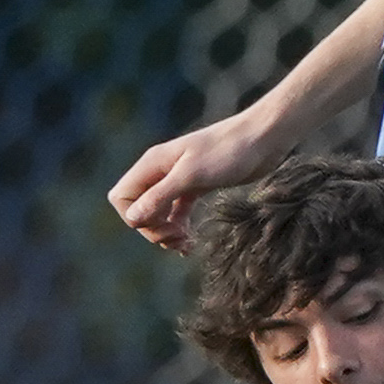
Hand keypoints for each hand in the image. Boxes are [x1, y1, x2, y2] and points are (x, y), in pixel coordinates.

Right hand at [108, 117, 287, 250]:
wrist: (262, 140)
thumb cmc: (228, 152)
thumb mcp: (192, 176)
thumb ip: (161, 195)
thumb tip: (133, 218)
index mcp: (152, 164)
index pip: (121, 197)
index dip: (135, 218)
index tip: (162, 226)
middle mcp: (160, 171)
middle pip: (138, 209)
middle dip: (153, 229)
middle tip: (178, 237)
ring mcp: (178, 179)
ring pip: (157, 213)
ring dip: (166, 232)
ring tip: (186, 243)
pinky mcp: (196, 187)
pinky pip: (176, 213)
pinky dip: (179, 229)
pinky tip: (191, 243)